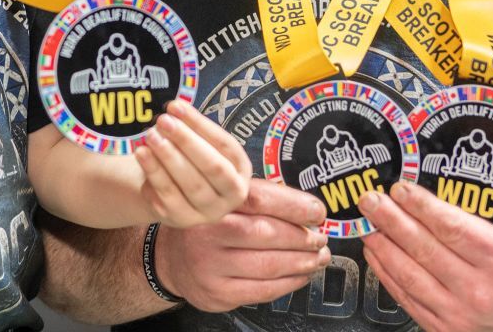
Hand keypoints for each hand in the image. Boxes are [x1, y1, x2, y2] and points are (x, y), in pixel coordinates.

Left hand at [134, 100, 251, 227]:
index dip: (200, 125)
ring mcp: (208, 211)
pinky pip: (168, 198)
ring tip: (150, 135)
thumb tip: (175, 109)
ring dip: (168, 157)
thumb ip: (192, 129)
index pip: (225, 145)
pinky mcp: (183, 220)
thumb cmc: (191, 159)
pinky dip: (154, 174)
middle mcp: (232, 194)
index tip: (175, 106)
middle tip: (163, 121)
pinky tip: (142, 155)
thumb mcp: (199, 144)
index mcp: (241, 169)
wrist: (173, 191)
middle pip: (212, 167)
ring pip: (191, 185)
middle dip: (187, 141)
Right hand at [154, 178, 331, 311]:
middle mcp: (208, 231)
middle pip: (266, 233)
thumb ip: (259, 199)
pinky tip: (300, 275)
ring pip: (268, 265)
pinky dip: (289, 283)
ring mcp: (211, 265)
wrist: (171, 258)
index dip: (295, 206)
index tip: (317, 212)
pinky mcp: (218, 292)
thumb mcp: (224, 201)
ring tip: (317, 258)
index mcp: (214, 202)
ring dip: (302, 262)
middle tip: (320, 238)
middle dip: (302, 238)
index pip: (260, 199)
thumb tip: (306, 209)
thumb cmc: (206, 225)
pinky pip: (263, 290)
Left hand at [360, 181, 492, 331]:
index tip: (400, 189)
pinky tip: (376, 252)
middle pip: (425, 249)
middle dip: (392, 220)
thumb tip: (432, 199)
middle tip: (370, 200)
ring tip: (367, 222)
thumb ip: (478, 224)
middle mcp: (480, 292)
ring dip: (382, 245)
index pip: (454, 230)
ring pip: (409, 275)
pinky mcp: (442, 329)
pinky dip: (385, 272)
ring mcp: (459, 315)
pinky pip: (405, 296)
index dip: (422, 207)